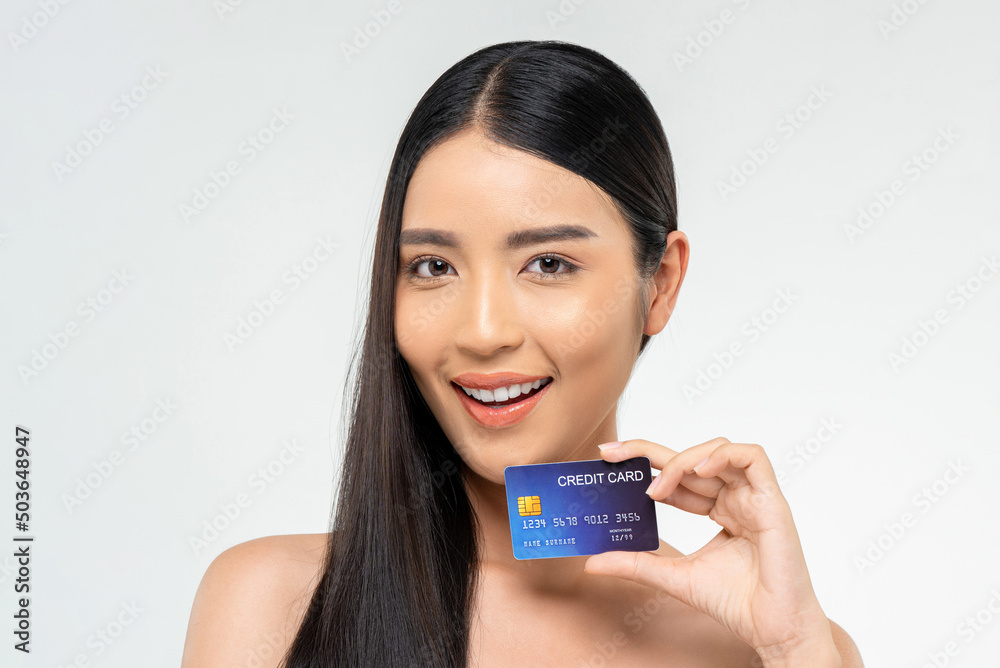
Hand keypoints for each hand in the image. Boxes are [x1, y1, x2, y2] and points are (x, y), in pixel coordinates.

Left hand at [583, 437, 840, 664]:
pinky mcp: (771, 501)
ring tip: (657, 488)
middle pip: (691, 459)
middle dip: (650, 452)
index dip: (647, 465)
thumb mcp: (672, 576)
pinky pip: (753, 458)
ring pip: (717, 451)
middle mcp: (734, 498)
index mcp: (717, 510)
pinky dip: (723, 456)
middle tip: (613, 454)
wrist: (770, 628)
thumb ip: (635, 564)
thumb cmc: (735, 603)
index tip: (610, 460)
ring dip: (682, 460)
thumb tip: (592, 563)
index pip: (678, 476)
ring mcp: (753, 497)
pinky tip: (698, 470)